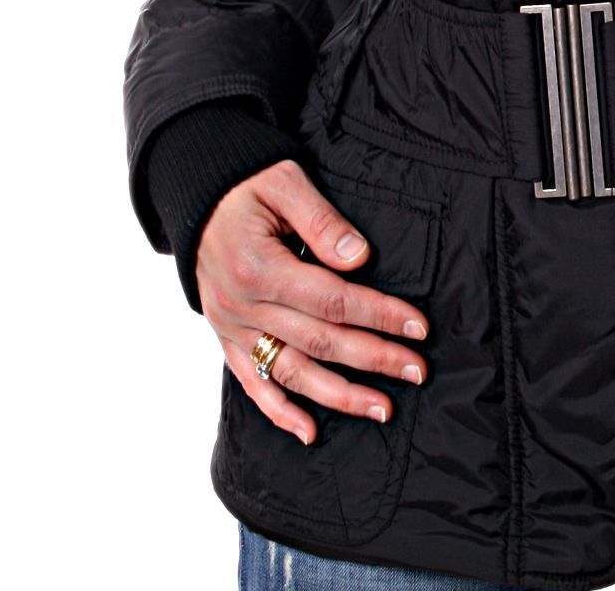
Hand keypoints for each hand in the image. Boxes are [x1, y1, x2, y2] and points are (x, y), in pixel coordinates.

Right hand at [196, 158, 432, 445]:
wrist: (196, 199)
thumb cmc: (247, 186)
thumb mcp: (285, 182)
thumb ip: (322, 221)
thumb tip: (359, 258)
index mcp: (261, 267)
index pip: (333, 300)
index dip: (379, 315)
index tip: (418, 327)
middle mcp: (244, 306)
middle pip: (320, 341)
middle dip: (374, 358)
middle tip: (417, 371)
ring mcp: (233, 328)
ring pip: (291, 372)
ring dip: (339, 396)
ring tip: (383, 409)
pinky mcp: (226, 339)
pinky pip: (252, 384)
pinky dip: (280, 412)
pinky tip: (310, 432)